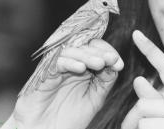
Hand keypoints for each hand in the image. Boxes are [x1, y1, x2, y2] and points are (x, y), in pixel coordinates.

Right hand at [9, 39, 123, 128]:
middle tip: (111, 60)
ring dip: (87, 55)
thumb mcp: (96, 97)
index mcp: (84, 66)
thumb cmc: (71, 117)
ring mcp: (57, 67)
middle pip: (85, 47)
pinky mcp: (44, 73)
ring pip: (72, 51)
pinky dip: (69, 62)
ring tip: (99, 64)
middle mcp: (71, 63)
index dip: (108, 52)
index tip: (119, 64)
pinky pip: (56, 61)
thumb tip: (116, 63)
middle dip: (101, 52)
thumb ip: (105, 80)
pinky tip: (81, 68)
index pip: (97, 49)